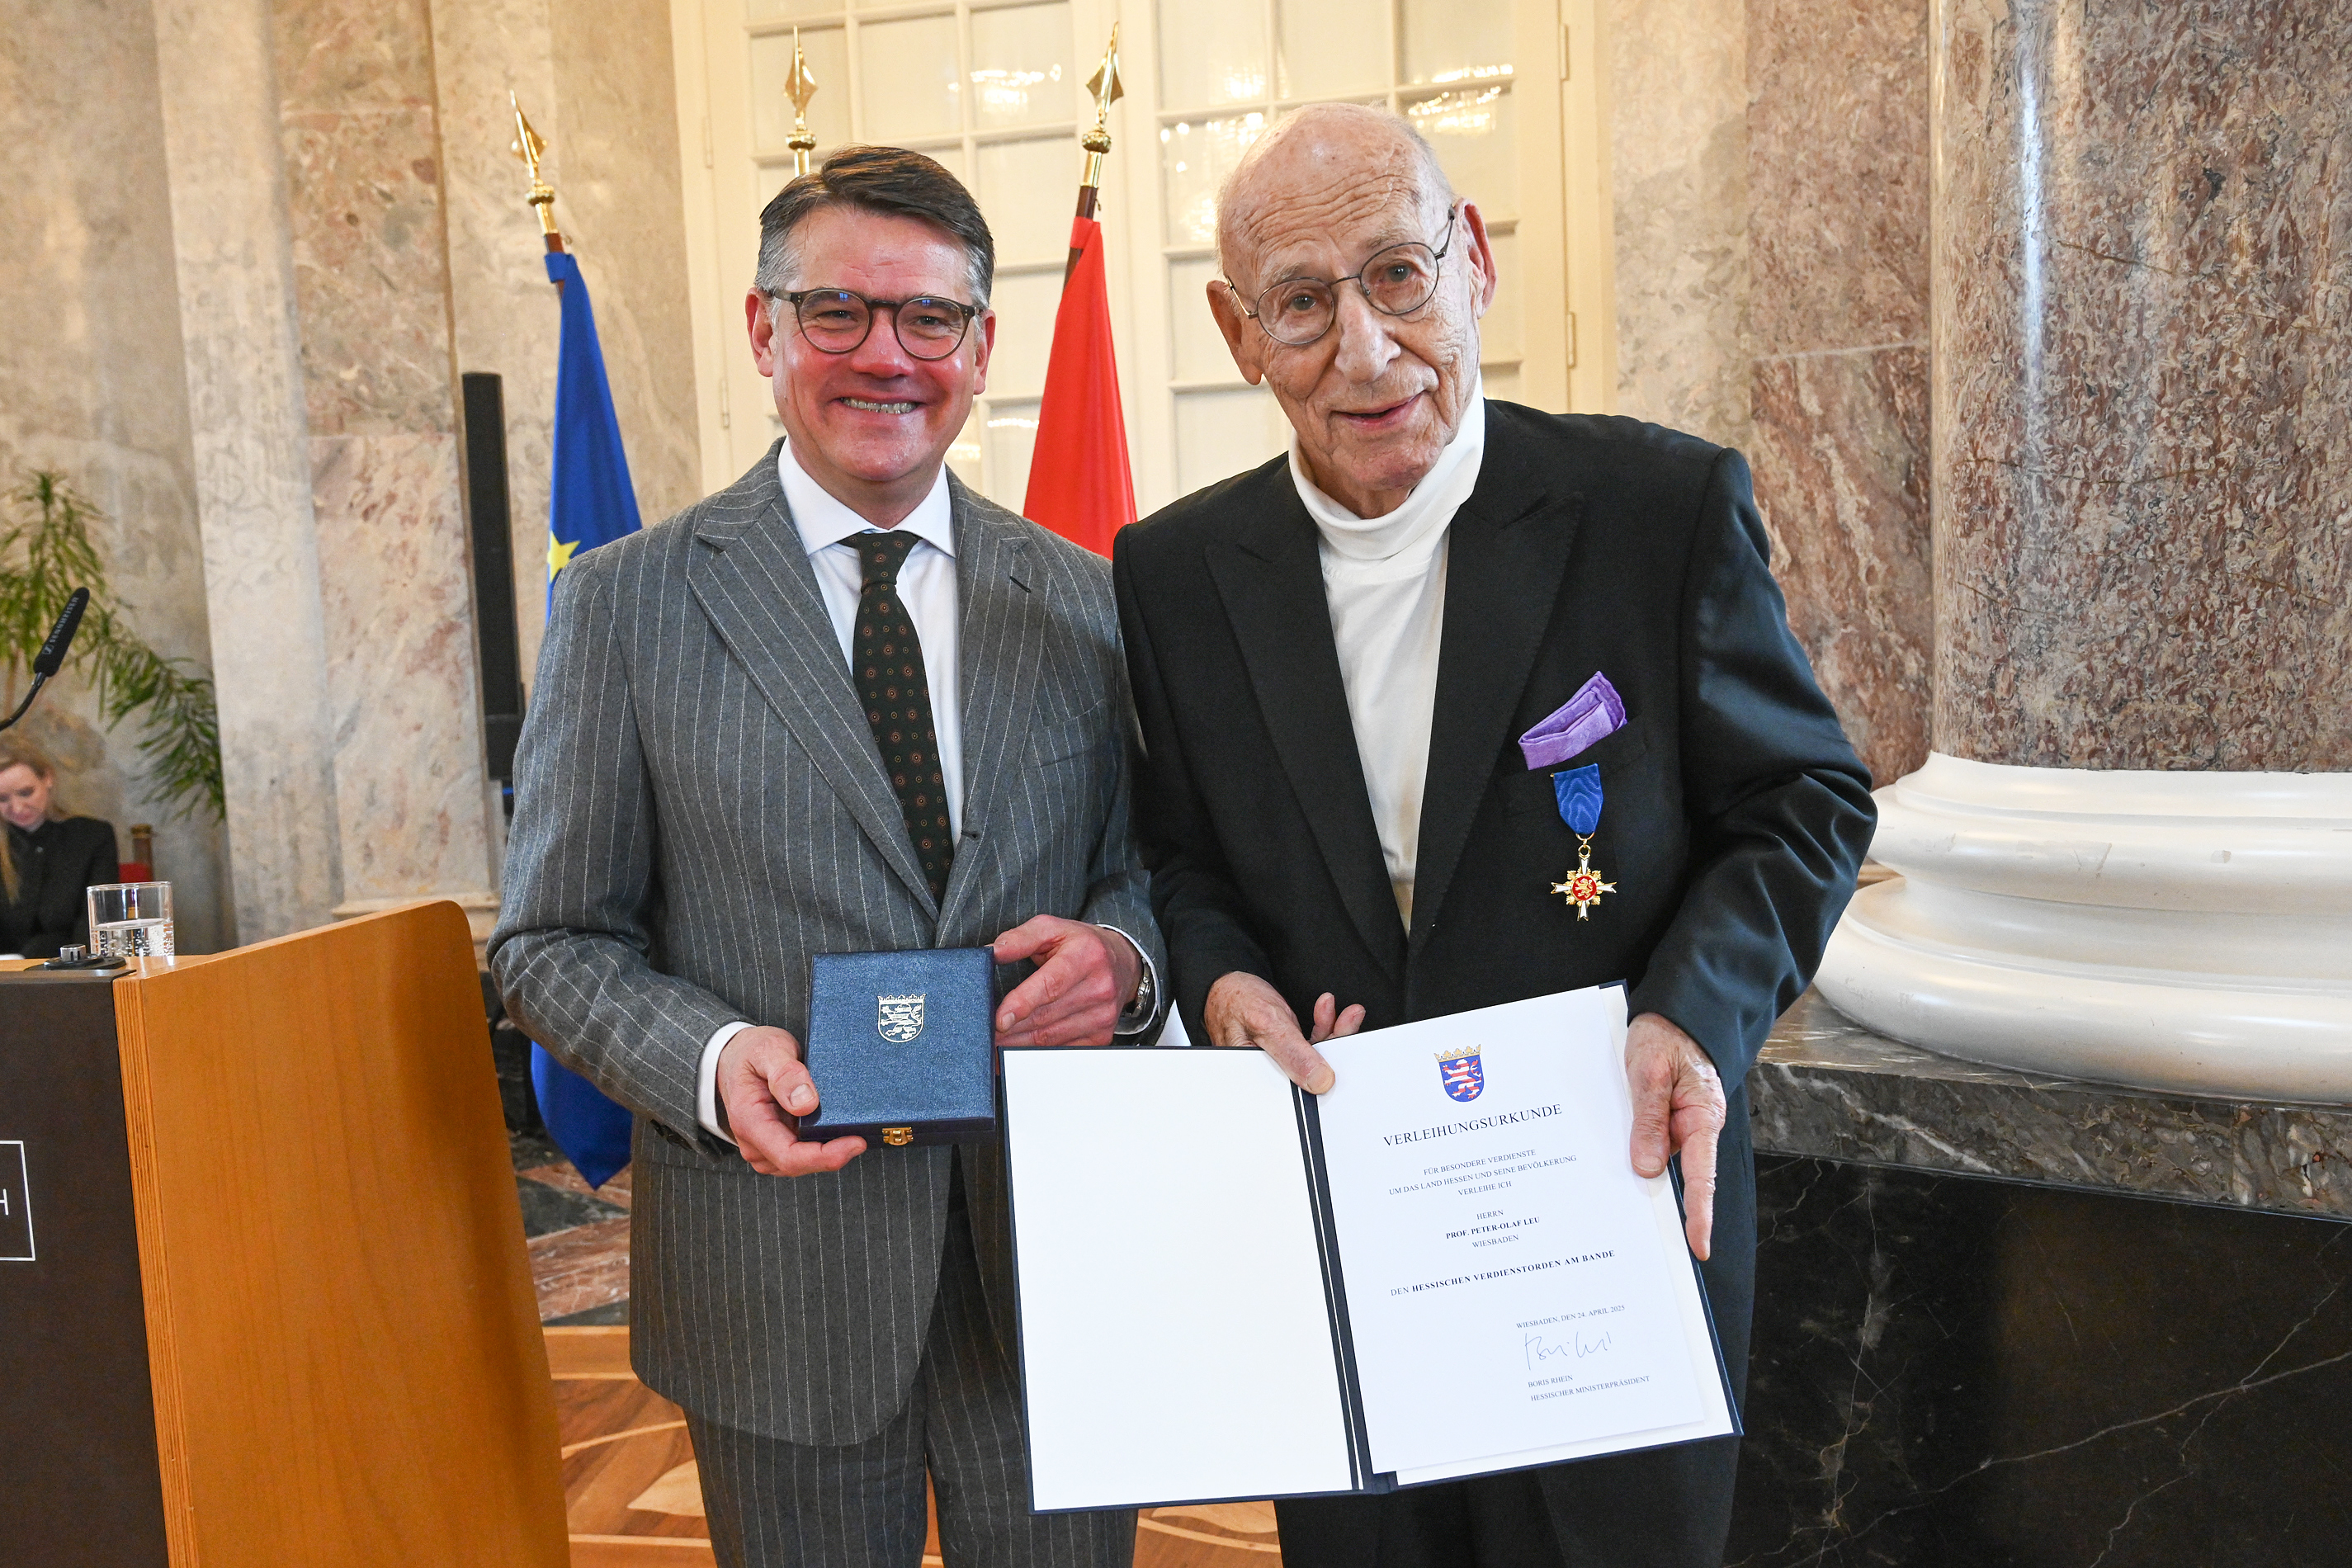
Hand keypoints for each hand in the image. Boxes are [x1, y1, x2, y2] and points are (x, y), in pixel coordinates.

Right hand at [716, 1025, 867, 1176]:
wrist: (732, 1058)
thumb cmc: (750, 1053)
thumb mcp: (768, 1050)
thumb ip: (785, 1074)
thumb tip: (806, 1103)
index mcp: (750, 1121)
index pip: (790, 1156)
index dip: (826, 1156)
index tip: (856, 1142)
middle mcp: (754, 1143)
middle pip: (799, 1164)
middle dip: (833, 1154)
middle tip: (863, 1134)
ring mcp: (764, 1148)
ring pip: (803, 1164)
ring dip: (828, 1152)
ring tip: (853, 1131)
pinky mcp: (775, 1146)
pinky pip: (802, 1155)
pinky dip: (821, 1147)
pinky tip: (838, 1131)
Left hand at [992, 916, 1142, 1046]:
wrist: (1122, 964)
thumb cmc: (1081, 945)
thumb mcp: (1052, 929)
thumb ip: (1021, 938)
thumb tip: (993, 952)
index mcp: (1086, 956)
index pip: (1051, 985)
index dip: (1023, 1004)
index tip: (1000, 1020)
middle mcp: (1100, 987)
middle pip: (1046, 1016)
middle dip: (1011, 1029)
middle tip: (985, 1035)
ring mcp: (1103, 1015)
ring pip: (1052, 1039)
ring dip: (1019, 1045)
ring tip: (996, 1044)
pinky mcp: (1101, 1035)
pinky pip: (1063, 1051)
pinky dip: (1037, 1055)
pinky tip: (1018, 1054)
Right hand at [1202, 971, 1363, 1093]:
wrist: (1226, 983)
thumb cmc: (1233, 999)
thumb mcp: (1265, 1022)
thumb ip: (1292, 1053)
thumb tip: (1319, 1082)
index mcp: (1256, 1077)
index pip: (1297, 1089)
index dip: (1324, 1075)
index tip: (1344, 1053)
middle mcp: (1269, 1072)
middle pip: (1311, 1071)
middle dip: (1335, 1046)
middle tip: (1348, 1022)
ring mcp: (1279, 1059)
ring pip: (1316, 1055)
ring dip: (1333, 1031)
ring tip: (1345, 1014)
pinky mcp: (1286, 1047)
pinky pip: (1312, 1041)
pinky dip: (1323, 1024)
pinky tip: (1326, 1009)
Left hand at [1625, 1012, 1726, 1259]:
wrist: (1672, 1011)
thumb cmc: (1666, 1035)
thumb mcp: (1650, 1073)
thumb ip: (1649, 1120)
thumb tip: (1648, 1169)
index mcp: (1702, 1117)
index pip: (1702, 1177)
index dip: (1700, 1214)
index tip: (1698, 1247)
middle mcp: (1695, 1127)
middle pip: (1680, 1177)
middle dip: (1662, 1207)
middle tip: (1641, 1242)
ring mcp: (1680, 1125)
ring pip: (1659, 1161)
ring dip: (1639, 1178)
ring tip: (1612, 1208)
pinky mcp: (1664, 1118)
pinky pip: (1649, 1143)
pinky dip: (1633, 1154)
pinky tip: (1608, 1166)